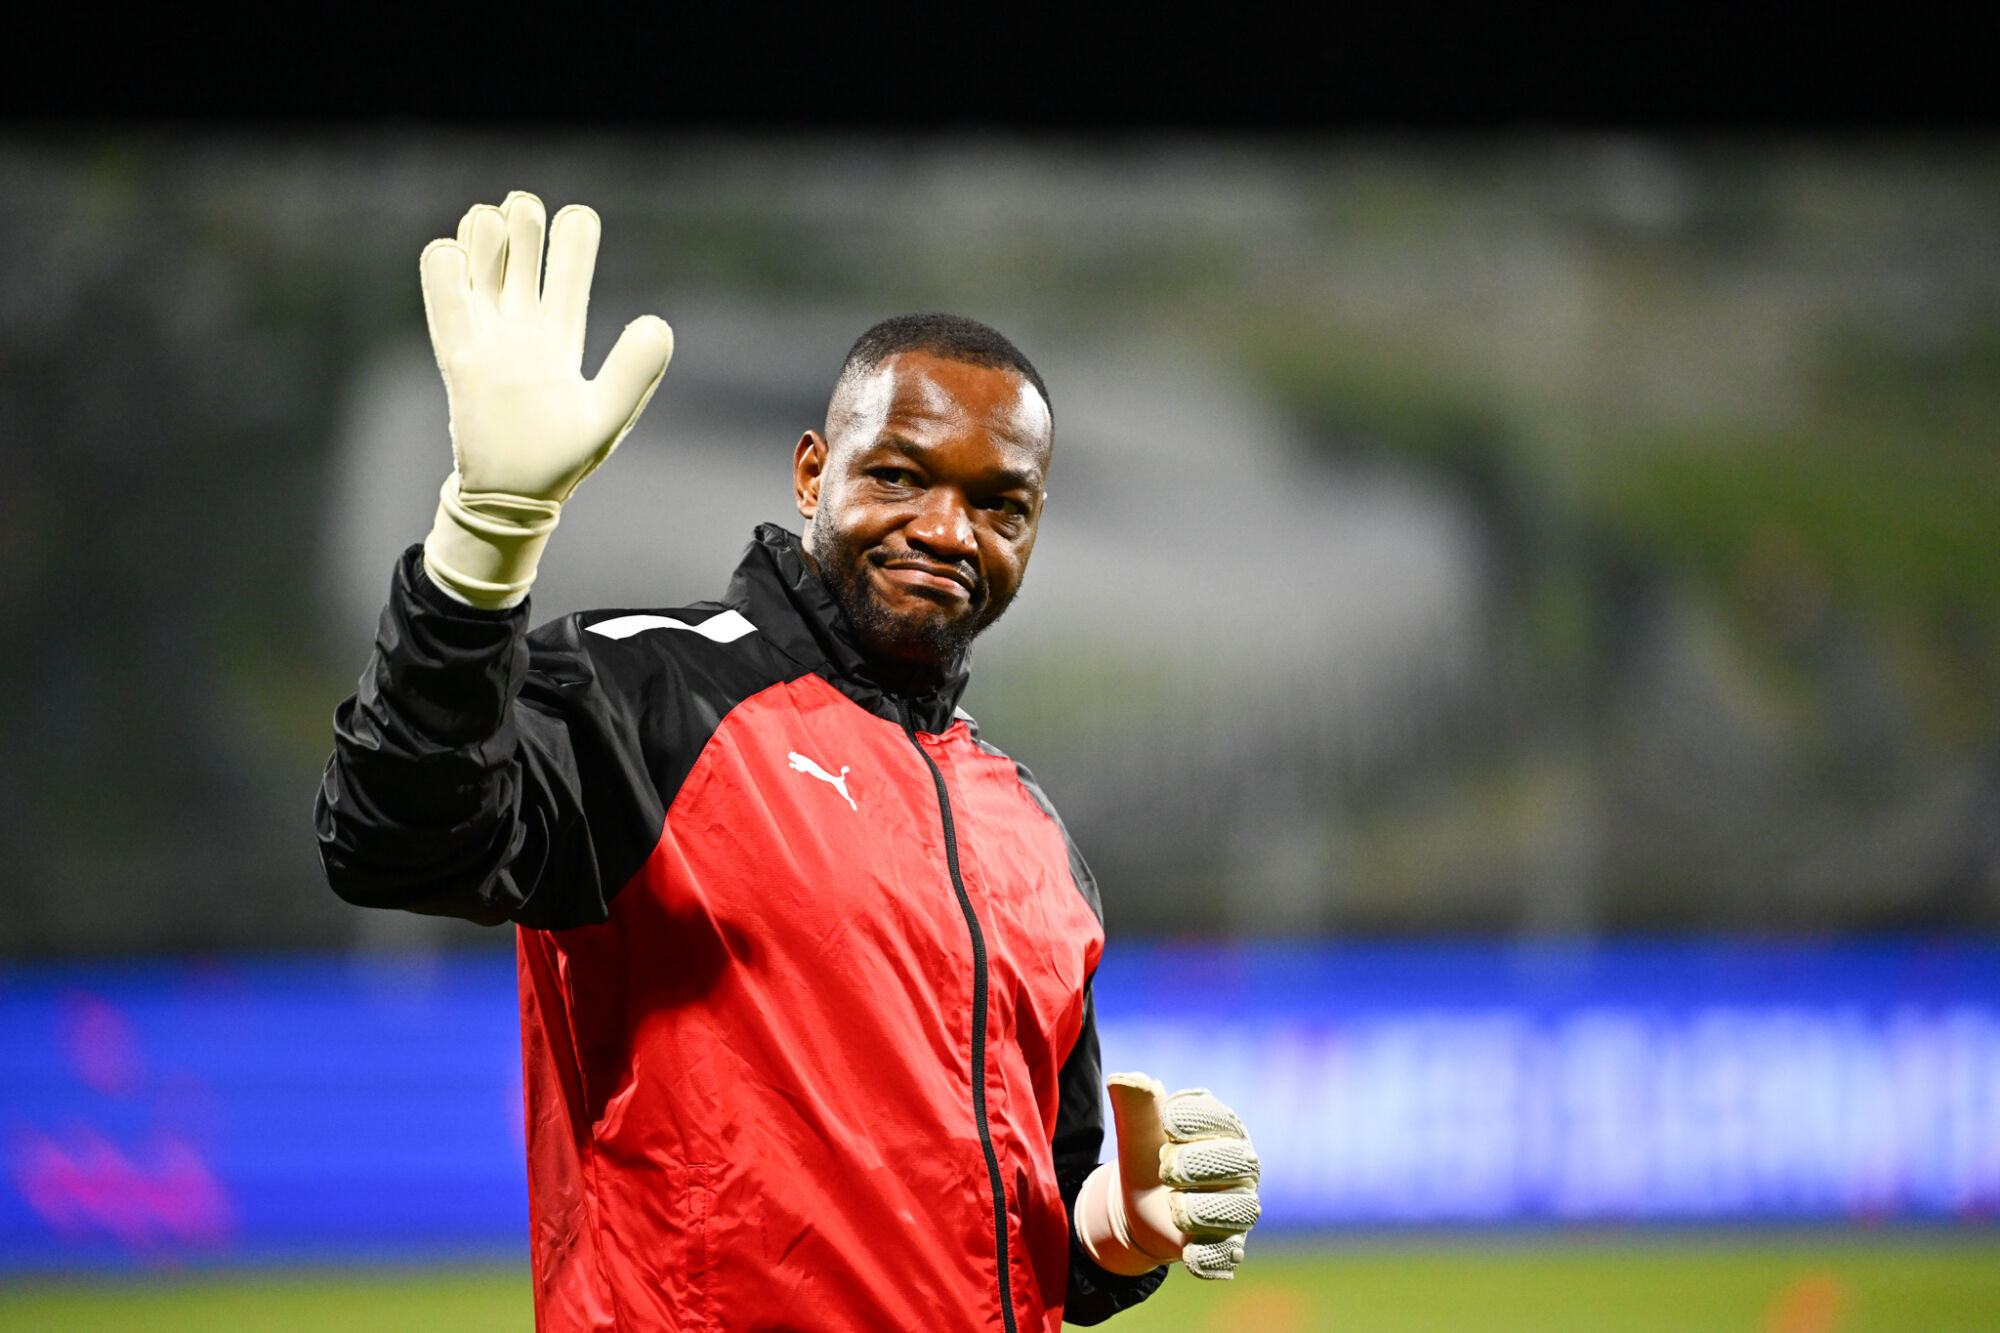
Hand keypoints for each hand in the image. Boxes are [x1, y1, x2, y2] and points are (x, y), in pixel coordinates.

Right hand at [418, 191, 673, 607]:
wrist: (513, 496)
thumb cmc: (563, 458)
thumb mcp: (608, 415)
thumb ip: (634, 371)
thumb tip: (658, 324)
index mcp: (562, 334)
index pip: (569, 268)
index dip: (572, 238)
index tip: (576, 219)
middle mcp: (523, 327)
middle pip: (520, 252)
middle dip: (522, 221)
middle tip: (524, 210)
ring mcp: (488, 337)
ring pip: (480, 264)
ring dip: (483, 234)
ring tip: (492, 223)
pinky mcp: (458, 354)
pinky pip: (444, 300)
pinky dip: (445, 269)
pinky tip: (454, 255)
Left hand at [1073, 1073, 1261, 1280]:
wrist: (1141, 1203)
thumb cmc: (1148, 1155)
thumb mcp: (1137, 1130)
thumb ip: (1134, 1104)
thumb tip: (1123, 1079)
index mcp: (1222, 1128)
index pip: (1220, 1118)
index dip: (1195, 1120)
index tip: (1166, 1123)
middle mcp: (1240, 1165)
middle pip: (1238, 1162)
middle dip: (1199, 1163)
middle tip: (1164, 1166)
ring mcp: (1237, 1206)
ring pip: (1241, 1210)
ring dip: (1204, 1209)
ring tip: (1173, 1206)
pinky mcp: (1227, 1244)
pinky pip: (1229, 1254)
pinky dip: (1211, 1257)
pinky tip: (1189, 1255)